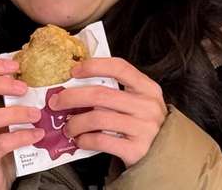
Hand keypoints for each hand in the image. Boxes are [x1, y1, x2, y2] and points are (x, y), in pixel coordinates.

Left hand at [52, 57, 167, 168]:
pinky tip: (80, 140)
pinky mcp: (136, 150)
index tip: (73, 70)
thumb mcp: (140, 101)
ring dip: (75, 123)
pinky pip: (101, 141)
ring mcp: (143, 128)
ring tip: (68, 127)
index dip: (94, 66)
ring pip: (97, 118)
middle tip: (56, 102)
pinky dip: (85, 140)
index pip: (119, 67)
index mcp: (148, 88)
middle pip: (101, 95)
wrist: (166, 155)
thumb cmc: (144, 123)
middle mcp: (147, 106)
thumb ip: (118, 91)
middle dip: (72, 97)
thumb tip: (77, 83)